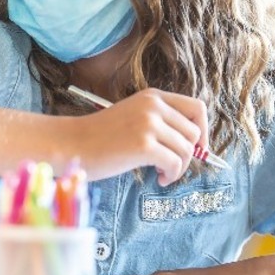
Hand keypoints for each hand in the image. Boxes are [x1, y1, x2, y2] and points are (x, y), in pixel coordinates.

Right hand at [71, 88, 207, 185]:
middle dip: (189, 154)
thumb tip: (196, 145)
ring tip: (162, 173)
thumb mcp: (133, 117)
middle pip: (194, 133)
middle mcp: (153, 106)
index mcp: (152, 96)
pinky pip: (175, 164)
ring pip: (186, 150)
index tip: (197, 148)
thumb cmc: (100, 136)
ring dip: (179, 167)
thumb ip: (160, 123)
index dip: (204, 130)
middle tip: (171, 165)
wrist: (71, 143)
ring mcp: (149, 124)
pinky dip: (171, 175)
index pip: (197, 108)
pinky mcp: (143, 145)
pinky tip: (159, 178)